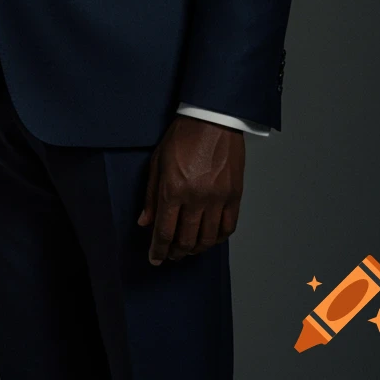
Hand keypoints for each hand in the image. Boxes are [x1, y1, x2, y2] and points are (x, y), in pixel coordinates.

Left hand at [137, 115, 244, 264]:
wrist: (212, 121)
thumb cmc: (181, 138)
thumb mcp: (157, 164)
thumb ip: (151, 196)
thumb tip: (145, 222)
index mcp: (173, 190)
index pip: (164, 231)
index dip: (158, 249)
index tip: (155, 259)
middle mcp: (196, 198)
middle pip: (186, 239)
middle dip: (176, 252)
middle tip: (170, 255)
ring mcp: (218, 198)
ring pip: (208, 238)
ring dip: (196, 249)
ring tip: (188, 250)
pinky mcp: (235, 196)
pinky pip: (228, 227)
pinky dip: (218, 239)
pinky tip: (210, 239)